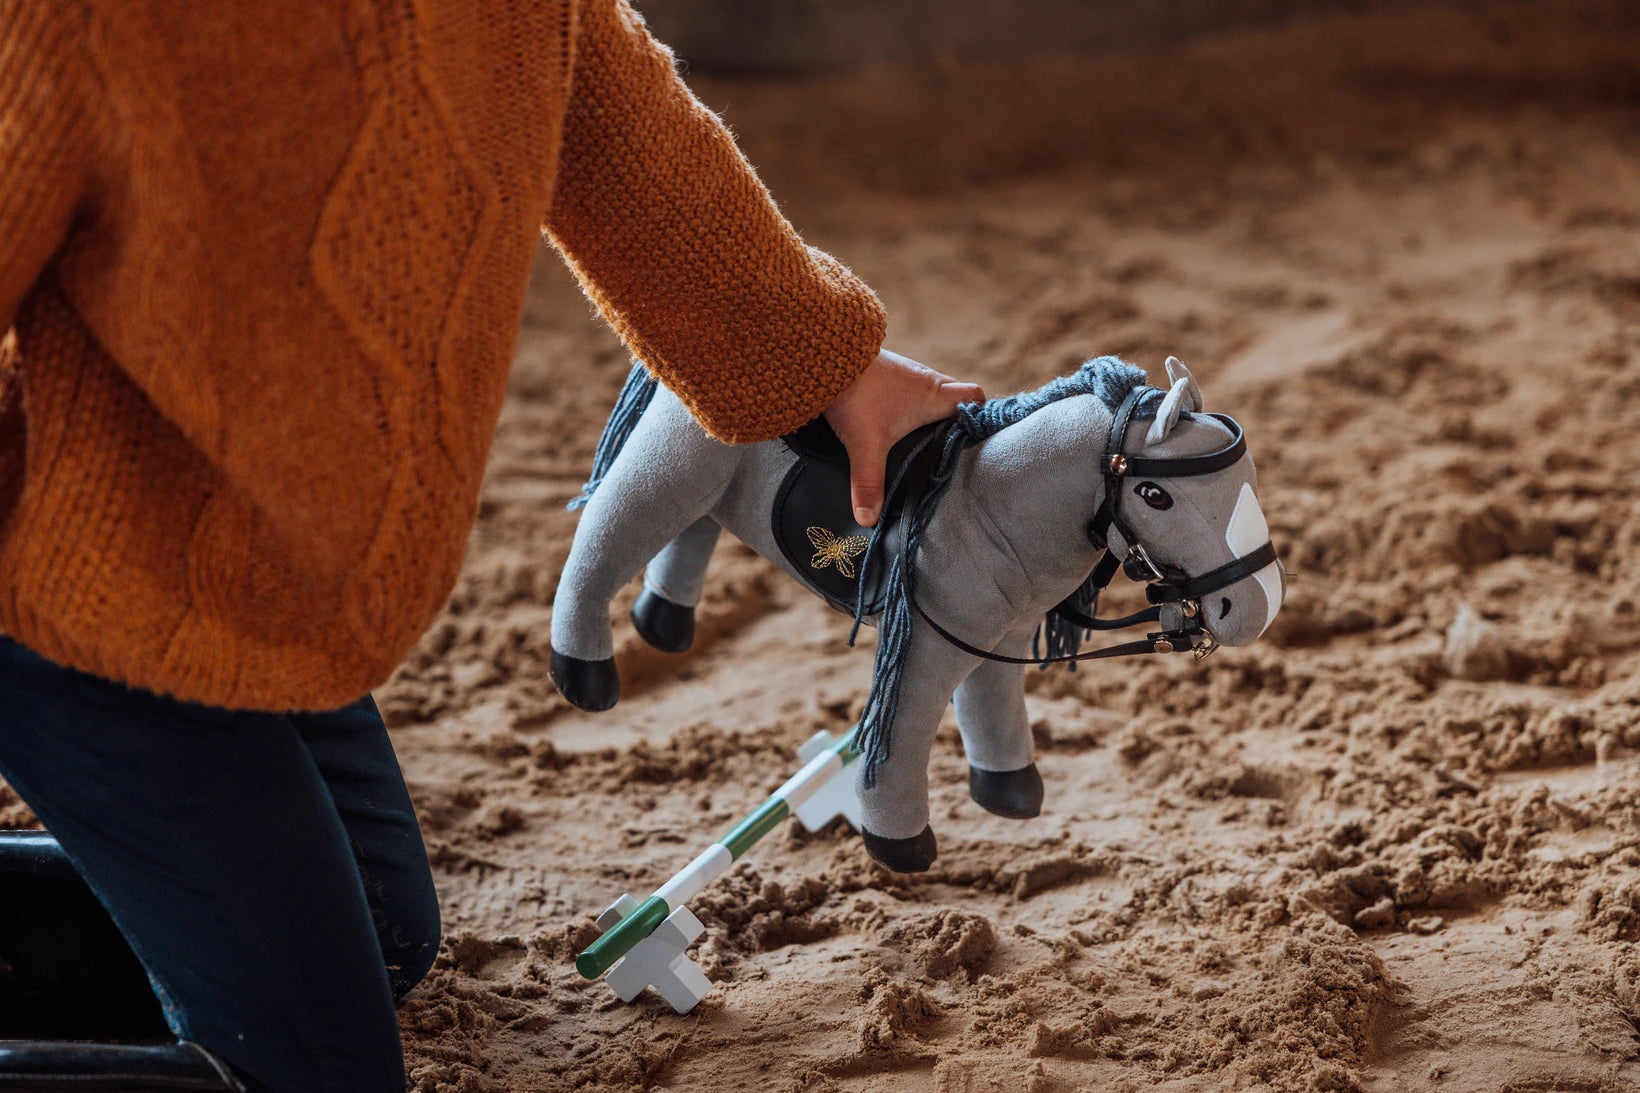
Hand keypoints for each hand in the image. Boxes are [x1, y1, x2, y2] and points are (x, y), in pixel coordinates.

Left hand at [823, 348, 984, 525]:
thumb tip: (869, 519)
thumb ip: (868, 482)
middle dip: (958, 419)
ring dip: (934, 411)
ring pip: (934, 392)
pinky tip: (897, 422)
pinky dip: (913, 403)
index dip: (981, 415)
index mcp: (934, 396)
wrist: (824, 356)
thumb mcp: (865, 444)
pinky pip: (913, 388)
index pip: (976, 398)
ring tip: (926, 440)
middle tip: (951, 446)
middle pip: (958, 397)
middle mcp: (927, 380)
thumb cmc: (855, 395)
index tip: (976, 439)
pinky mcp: (889, 371)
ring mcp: (908, 373)